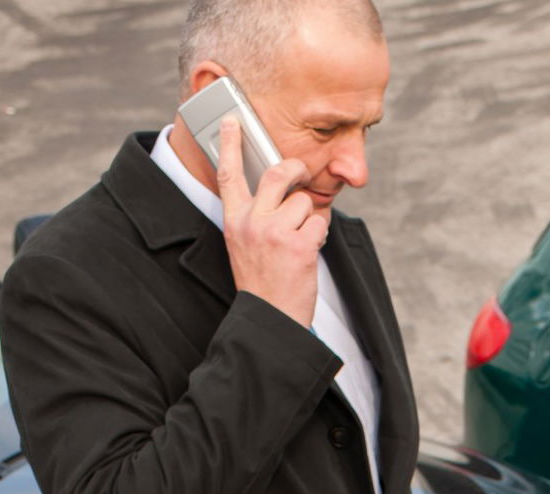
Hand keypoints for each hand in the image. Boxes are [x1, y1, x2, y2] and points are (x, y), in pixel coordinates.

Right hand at [217, 115, 321, 326]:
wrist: (269, 315)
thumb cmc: (262, 280)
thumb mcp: (244, 243)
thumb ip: (256, 215)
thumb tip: (284, 190)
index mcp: (234, 220)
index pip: (228, 175)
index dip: (229, 145)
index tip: (232, 122)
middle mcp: (251, 222)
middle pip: (277, 174)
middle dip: (295, 169)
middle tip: (301, 173)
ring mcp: (274, 231)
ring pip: (305, 201)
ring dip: (310, 218)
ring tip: (299, 242)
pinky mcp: (299, 243)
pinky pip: (321, 223)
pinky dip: (320, 237)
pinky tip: (307, 253)